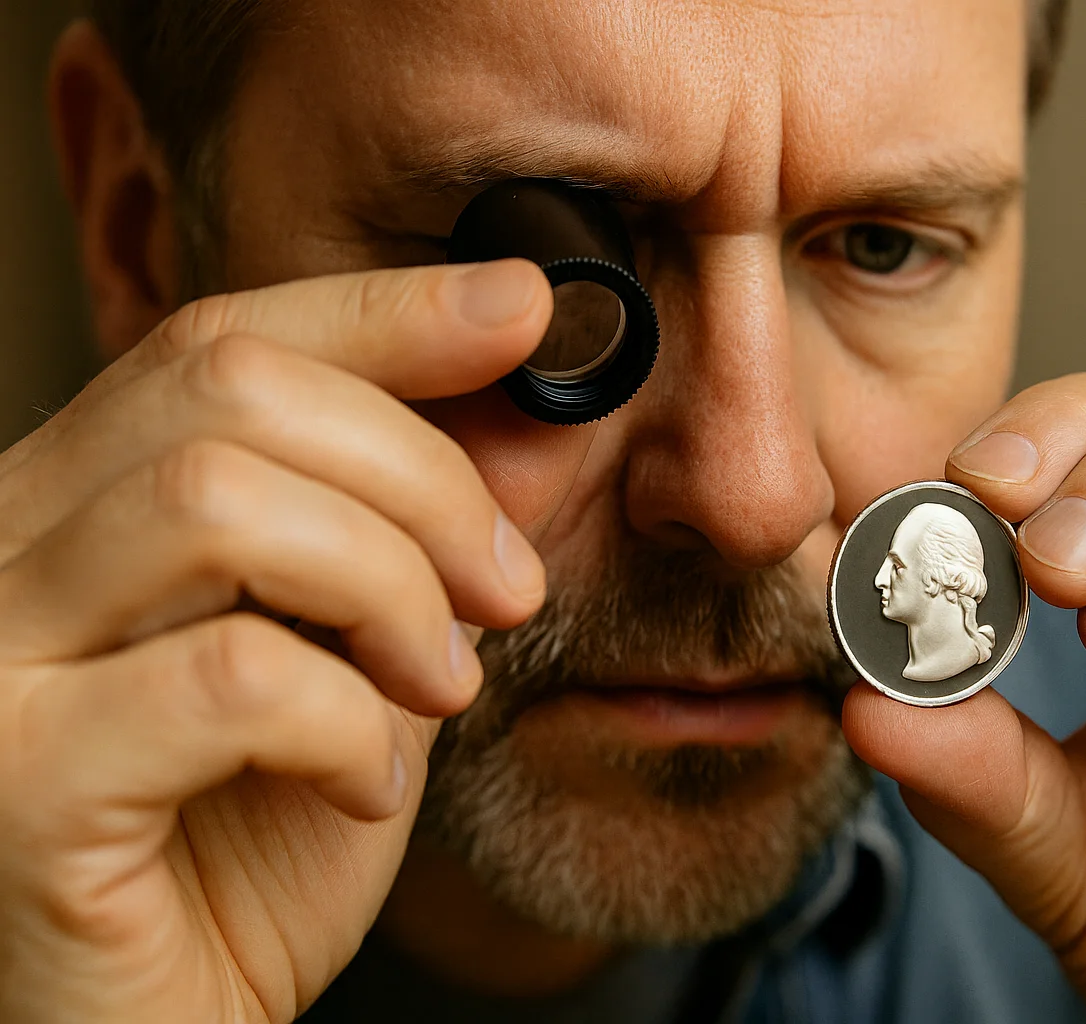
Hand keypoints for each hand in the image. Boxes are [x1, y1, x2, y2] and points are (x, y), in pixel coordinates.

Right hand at [0, 259, 585, 1022]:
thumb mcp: (363, 669)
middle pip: (225, 391)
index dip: (383, 312)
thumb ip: (414, 545)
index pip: (217, 345)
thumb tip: (528, 420)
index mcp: (75, 509)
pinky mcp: (13, 787)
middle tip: (509, 586)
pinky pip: (225, 679)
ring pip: (217, 504)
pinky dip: (346, 722)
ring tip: (444, 685)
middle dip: (420, 472)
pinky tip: (365, 788)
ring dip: (390, 586)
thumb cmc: (255, 853)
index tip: (524, 307)